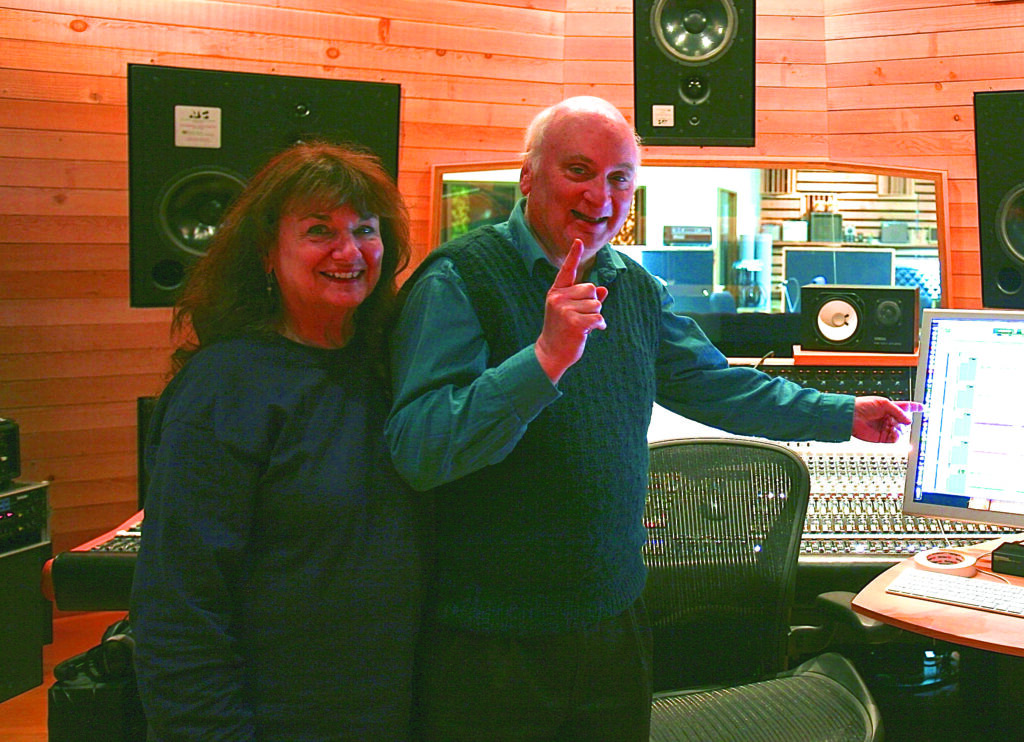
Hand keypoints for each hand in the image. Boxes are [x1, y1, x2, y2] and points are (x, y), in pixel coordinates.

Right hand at [534, 239, 607, 383]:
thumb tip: (604, 289)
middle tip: (582, 317)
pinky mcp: (573, 322)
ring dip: (596, 315)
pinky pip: (598, 317)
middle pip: (591, 288)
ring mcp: (564, 310)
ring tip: (584, 325)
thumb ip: (586, 300)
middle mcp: (558, 298)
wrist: (550, 353)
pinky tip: (591, 331)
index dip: (574, 255)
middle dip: (593, 302)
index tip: (578, 241)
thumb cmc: (563, 332)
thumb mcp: (572, 312)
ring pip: (596, 303)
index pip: (567, 271)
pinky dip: (599, 325)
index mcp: (556, 292)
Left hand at [851, 396, 922, 442]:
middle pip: (905, 421)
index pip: (905, 407)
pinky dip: (896, 436)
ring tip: (893, 427)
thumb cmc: (863, 406)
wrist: (851, 416)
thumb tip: (909, 421)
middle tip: (898, 420)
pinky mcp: (882, 438)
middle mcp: (889, 418)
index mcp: (890, 408)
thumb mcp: (883, 404)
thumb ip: (898, 411)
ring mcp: (886, 428)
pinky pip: (895, 439)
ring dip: (900, 429)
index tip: (923, 408)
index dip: (915, 407)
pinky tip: (893, 432)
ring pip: (902, 431)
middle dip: (904, 421)